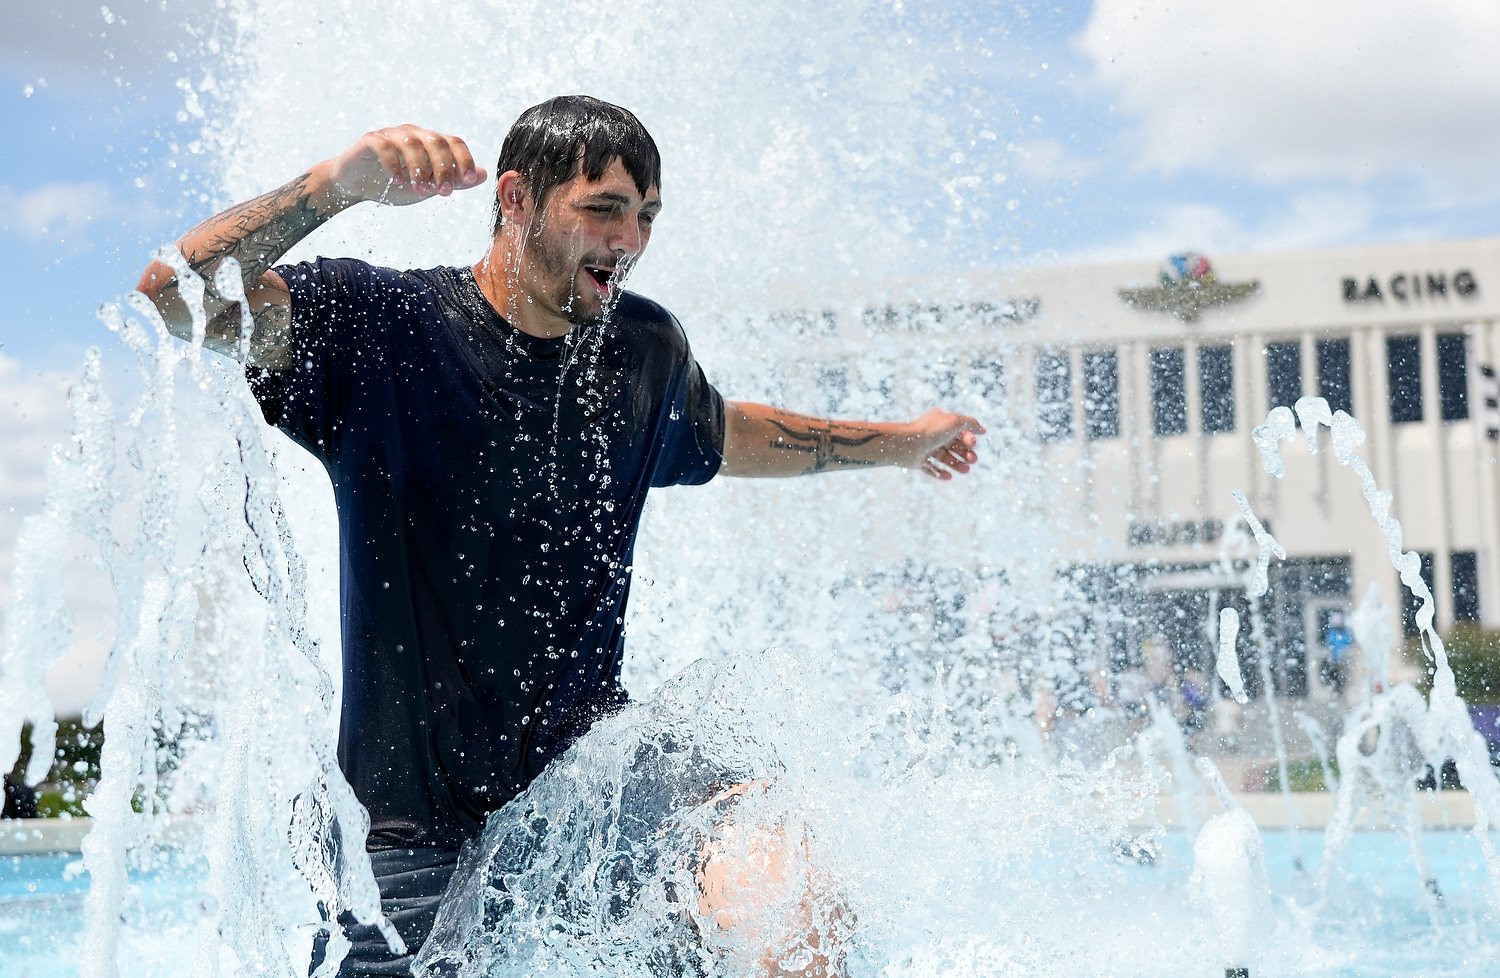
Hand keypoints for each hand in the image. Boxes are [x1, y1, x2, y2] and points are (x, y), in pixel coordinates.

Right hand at [323, 124, 487, 205]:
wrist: (357, 185)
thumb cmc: (396, 184)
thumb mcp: (429, 186)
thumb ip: (454, 181)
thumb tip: (482, 175)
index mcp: (430, 143)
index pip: (454, 142)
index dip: (463, 159)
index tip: (466, 181)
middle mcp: (413, 134)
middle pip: (436, 141)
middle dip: (444, 168)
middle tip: (444, 192)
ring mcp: (391, 135)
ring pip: (412, 143)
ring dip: (420, 168)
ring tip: (421, 191)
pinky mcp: (370, 141)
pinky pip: (384, 146)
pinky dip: (393, 164)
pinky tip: (397, 182)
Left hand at [902, 408, 985, 479]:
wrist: (906, 444)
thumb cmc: (931, 431)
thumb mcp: (955, 422)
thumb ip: (971, 424)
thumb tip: (983, 429)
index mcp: (940, 421)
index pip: (959, 431)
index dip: (968, 438)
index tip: (973, 444)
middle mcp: (933, 434)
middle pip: (953, 445)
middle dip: (965, 453)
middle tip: (973, 460)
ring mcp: (925, 448)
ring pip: (944, 458)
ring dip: (957, 464)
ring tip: (966, 471)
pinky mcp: (917, 461)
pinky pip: (931, 468)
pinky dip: (940, 473)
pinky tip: (949, 476)